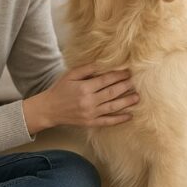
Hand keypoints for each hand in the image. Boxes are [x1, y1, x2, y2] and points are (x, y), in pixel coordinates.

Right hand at [23, 63, 138, 133]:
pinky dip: (119, 119)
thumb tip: (102, 63)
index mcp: (85, 88)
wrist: (49, 109)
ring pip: (113, 107)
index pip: (106, 80)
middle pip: (112, 92)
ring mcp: (91, 113)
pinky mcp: (90, 123)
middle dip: (126, 86)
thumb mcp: (71, 75)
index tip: (128, 71)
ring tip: (137, 97)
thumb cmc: (60, 89)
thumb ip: (86, 69)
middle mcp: (89, 101)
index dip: (118, 75)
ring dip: (126, 102)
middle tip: (136, 82)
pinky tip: (129, 116)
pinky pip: (108, 121)